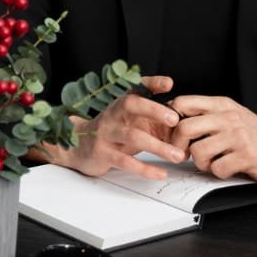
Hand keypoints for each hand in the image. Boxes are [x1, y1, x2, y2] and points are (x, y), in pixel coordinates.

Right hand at [39, 75, 186, 179]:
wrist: (77, 148)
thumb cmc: (110, 132)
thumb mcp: (127, 118)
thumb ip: (151, 111)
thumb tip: (178, 107)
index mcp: (120, 105)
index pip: (134, 88)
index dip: (150, 83)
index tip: (167, 84)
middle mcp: (112, 115)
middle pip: (130, 105)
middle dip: (154, 110)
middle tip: (175, 119)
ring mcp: (105, 134)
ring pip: (132, 136)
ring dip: (158, 146)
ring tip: (178, 155)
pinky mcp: (102, 154)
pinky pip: (125, 161)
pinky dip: (145, 169)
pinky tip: (160, 173)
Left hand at [168, 94, 256, 185]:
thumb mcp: (232, 116)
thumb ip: (206, 115)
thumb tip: (172, 119)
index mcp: (222, 106)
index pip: (182, 103)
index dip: (169, 121)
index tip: (171, 134)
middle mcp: (229, 118)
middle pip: (184, 127)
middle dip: (178, 145)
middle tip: (184, 154)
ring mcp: (239, 137)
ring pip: (198, 151)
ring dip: (200, 163)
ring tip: (211, 163)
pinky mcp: (248, 157)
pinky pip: (217, 168)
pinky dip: (218, 173)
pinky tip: (227, 169)